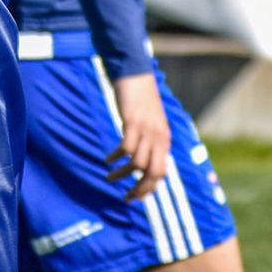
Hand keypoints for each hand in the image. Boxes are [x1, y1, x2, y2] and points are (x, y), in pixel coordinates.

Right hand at [105, 72, 170, 201]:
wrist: (136, 74)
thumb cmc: (141, 98)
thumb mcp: (150, 122)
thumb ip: (150, 139)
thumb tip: (143, 160)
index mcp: (164, 139)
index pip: (161, 172)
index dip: (149, 188)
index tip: (136, 196)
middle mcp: (159, 137)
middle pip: (154, 173)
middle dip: (140, 189)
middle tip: (126, 197)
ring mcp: (147, 130)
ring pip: (138, 163)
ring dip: (122, 173)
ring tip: (109, 176)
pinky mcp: (133, 123)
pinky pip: (126, 148)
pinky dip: (116, 157)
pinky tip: (107, 159)